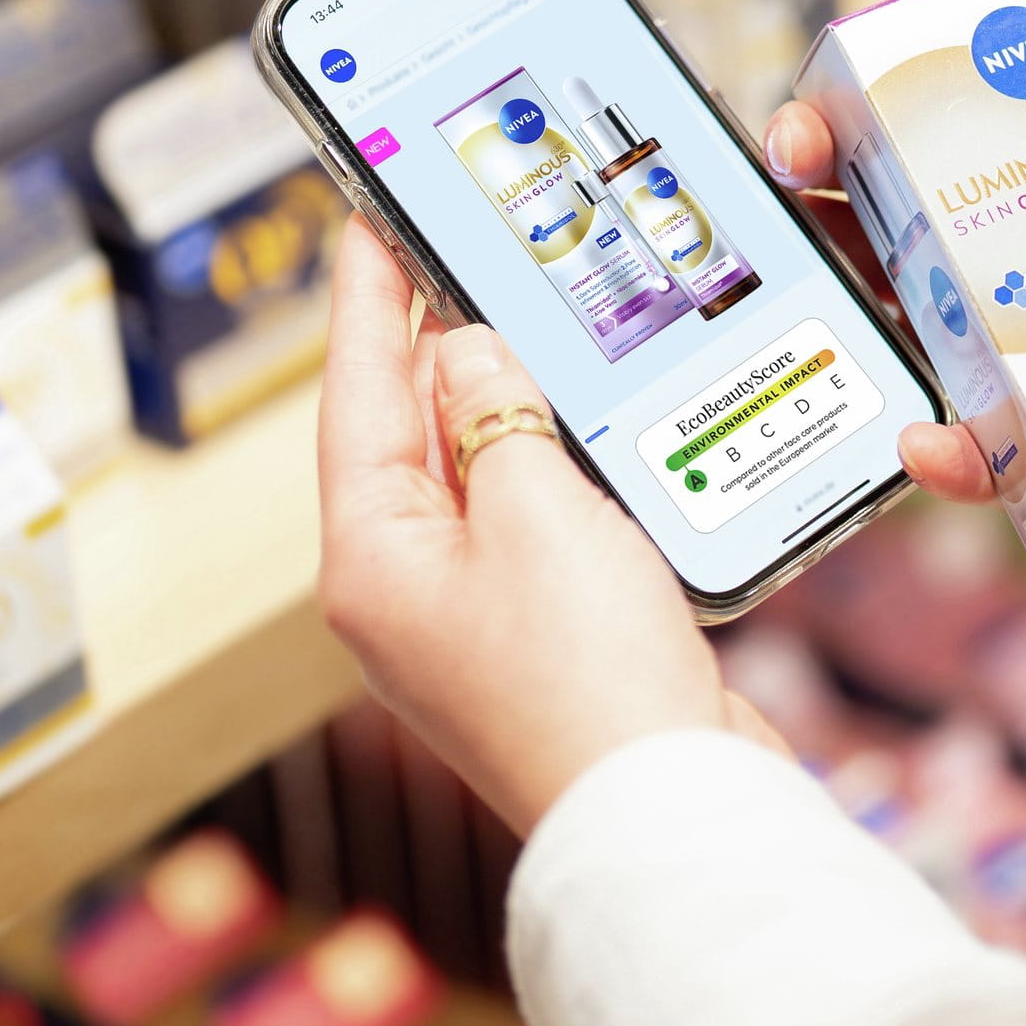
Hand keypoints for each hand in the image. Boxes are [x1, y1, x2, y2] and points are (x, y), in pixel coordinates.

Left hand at [313, 218, 784, 833]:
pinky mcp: (538, 637)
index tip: (367, 217)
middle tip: (461, 246)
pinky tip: (591, 422)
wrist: (668, 808)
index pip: (357, 394)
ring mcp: (469, 619)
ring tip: (531, 314)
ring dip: (510, 402)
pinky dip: (556, 464)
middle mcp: (404, 590)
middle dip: (440, 344)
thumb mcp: (535, 509)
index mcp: (371, 558)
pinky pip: (531, 521)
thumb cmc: (587, 675)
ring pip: (478, 474)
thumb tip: (466, 355)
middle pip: (409, 433)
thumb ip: (497, 414)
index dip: (367, 298)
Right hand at [767, 0, 1025, 544]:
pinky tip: (928, 435)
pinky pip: (970, 457)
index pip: (906, 154)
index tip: (815, 114)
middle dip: (814, 209)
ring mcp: (1018, 364)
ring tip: (839, 292)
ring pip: (903, 343)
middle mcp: (1006, 277)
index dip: (841, 128)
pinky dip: (938, 455)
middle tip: (801, 183)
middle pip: (875, 241)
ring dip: (853, 322)